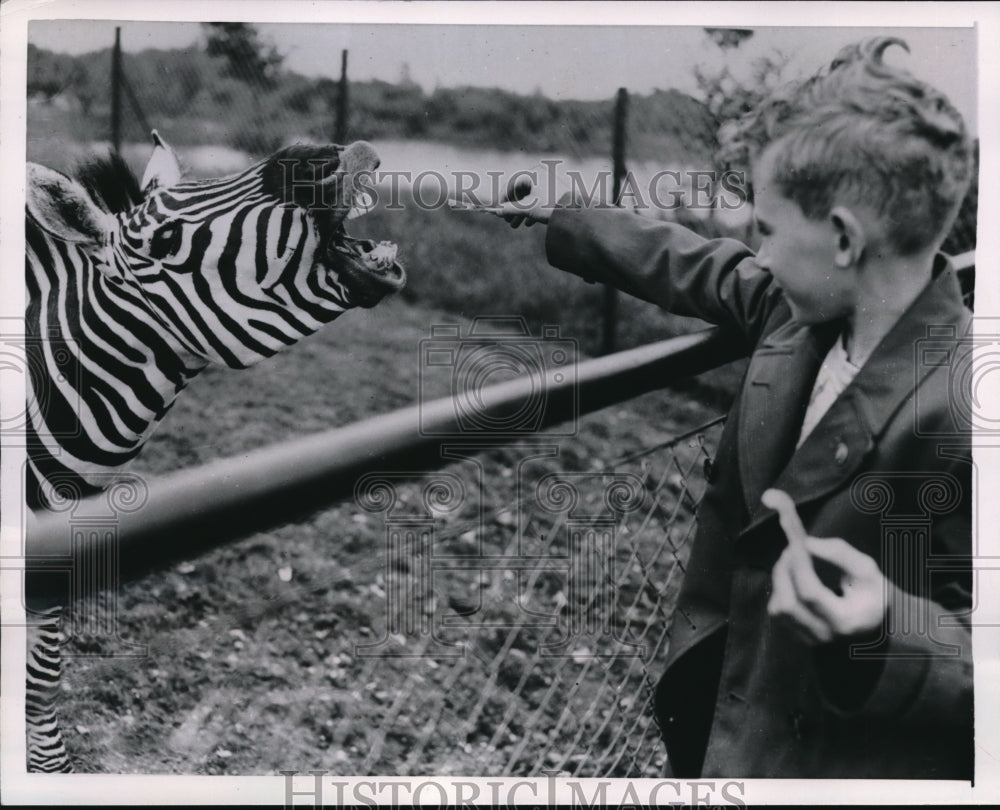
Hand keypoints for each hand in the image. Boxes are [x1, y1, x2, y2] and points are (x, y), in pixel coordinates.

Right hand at [498, 174, 553, 228]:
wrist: (577, 212)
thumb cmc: (551, 207)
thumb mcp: (527, 209)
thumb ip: (510, 209)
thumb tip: (496, 212)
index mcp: (534, 173)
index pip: (512, 184)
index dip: (503, 199)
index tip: (497, 211)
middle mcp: (541, 175)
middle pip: (520, 192)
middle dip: (512, 209)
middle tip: (507, 221)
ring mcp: (549, 183)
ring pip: (529, 198)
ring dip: (520, 212)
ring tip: (515, 226)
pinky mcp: (555, 193)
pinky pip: (539, 201)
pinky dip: (532, 211)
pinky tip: (528, 223)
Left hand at [762, 489, 889, 645]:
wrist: (879, 624)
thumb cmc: (874, 594)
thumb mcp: (867, 570)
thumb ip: (840, 554)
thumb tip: (806, 542)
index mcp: (845, 620)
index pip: (810, 592)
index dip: (798, 563)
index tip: (796, 538)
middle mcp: (823, 635)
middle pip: (786, 603)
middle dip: (785, 569)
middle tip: (795, 545)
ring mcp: (808, 639)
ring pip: (777, 607)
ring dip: (781, 577)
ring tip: (796, 559)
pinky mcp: (797, 636)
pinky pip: (777, 610)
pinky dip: (781, 588)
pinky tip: (794, 577)